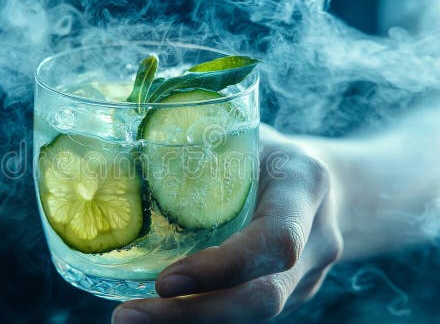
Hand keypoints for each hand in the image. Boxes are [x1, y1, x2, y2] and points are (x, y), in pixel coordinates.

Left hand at [112, 124, 342, 323]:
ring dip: (188, 322)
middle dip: (193, 315)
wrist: (325, 184)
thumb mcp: (243, 134)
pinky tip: (156, 314)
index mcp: (303, 187)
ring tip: (130, 317)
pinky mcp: (288, 296)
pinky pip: (243, 314)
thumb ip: (197, 142)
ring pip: (252, 315)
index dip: (223, 268)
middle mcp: (316, 240)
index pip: (276, 241)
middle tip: (126, 316)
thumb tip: (114, 146)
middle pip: (263, 298)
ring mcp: (307, 277)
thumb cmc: (268, 151)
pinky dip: (197, 316)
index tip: (164, 281)